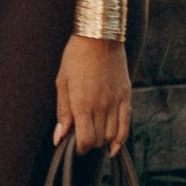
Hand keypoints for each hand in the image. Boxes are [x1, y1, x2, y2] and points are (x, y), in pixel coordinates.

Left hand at [53, 37, 131, 155]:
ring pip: (112, 135)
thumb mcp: (62, 83)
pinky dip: (121, 139)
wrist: (100, 37)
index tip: (74, 146)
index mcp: (82, 103)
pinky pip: (126, 125)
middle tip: (82, 137)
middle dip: (89, 144)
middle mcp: (101, 106)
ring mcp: (116, 102)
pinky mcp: (126, 97)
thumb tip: (59, 138)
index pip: (85, 140)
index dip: (79, 148)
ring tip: (94, 135)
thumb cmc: (76, 57)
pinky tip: (114, 147)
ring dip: (102, 141)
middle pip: (98, 140)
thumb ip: (63, 112)